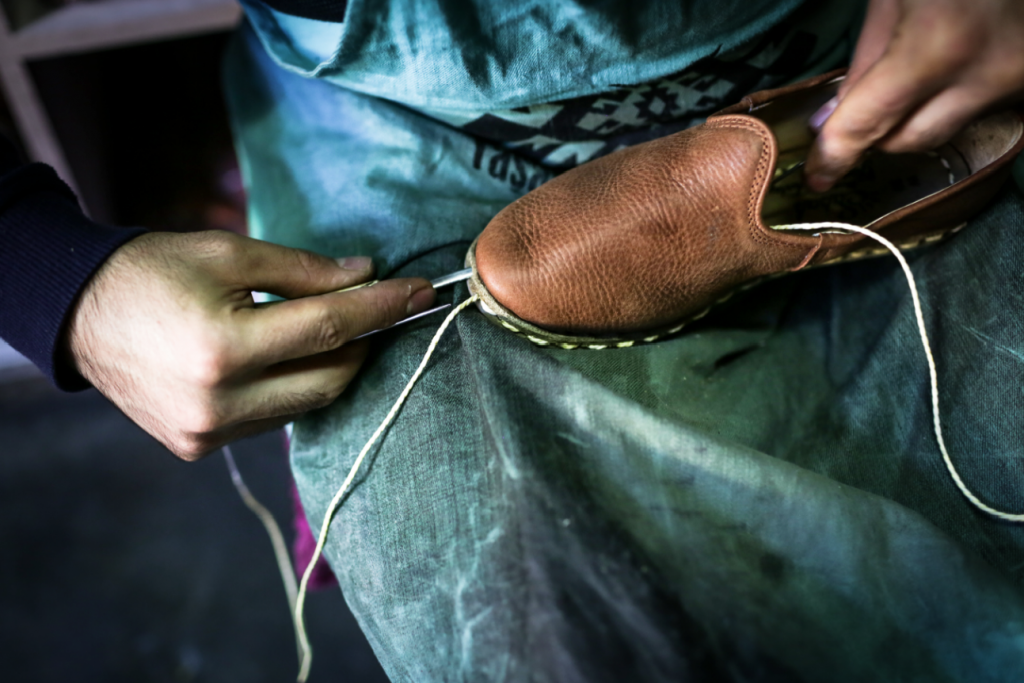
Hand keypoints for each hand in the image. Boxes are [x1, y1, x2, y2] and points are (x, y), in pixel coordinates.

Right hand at [66, 230, 434, 459]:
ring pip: (306, 404)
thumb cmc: (152, 271)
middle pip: (331, 378)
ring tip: (326, 329)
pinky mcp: (200, 447)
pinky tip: (283, 359)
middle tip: (379, 308)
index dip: (383, 308)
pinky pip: (273, 418)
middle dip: (364, 341)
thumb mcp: (228, 252)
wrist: (77, 312)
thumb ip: (303, 270)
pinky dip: (292, 388)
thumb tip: (365, 275)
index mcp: (223, 347)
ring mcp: (208, 433)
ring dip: (330, 366)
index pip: (330, 329)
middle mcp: (219, 402)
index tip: (421, 291)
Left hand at [805, 0, 1023, 191]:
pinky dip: (953, 96)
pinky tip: (950, 58)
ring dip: (915, 114)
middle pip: (908, 141)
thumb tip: (837, 113)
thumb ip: (865, 55)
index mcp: (937, 44)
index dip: (833, 156)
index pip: (868, 124)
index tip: (815, 178)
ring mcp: (1018, 77)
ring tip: (912, 64)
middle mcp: (986, 73)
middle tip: (860, 101)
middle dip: (875, 130)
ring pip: (946, 128)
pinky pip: (979, 106)